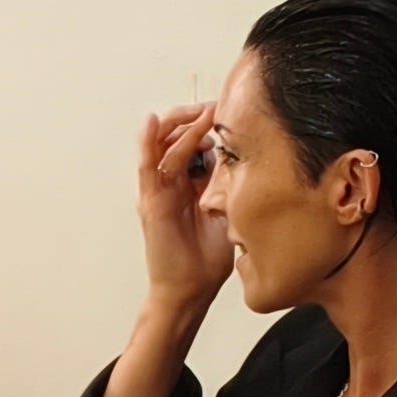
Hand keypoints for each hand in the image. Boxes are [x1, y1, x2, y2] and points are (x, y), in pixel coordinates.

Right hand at [135, 102, 231, 303]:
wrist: (192, 289)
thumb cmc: (207, 258)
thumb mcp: (230, 211)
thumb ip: (232, 185)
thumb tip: (249, 158)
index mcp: (190, 184)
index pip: (194, 143)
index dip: (208, 123)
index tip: (229, 110)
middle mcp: (172, 183)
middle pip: (174, 137)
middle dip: (193, 117)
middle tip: (215, 108)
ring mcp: (159, 191)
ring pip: (160, 145)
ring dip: (179, 124)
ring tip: (199, 113)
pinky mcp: (151, 201)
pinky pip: (147, 167)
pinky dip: (147, 143)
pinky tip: (153, 123)